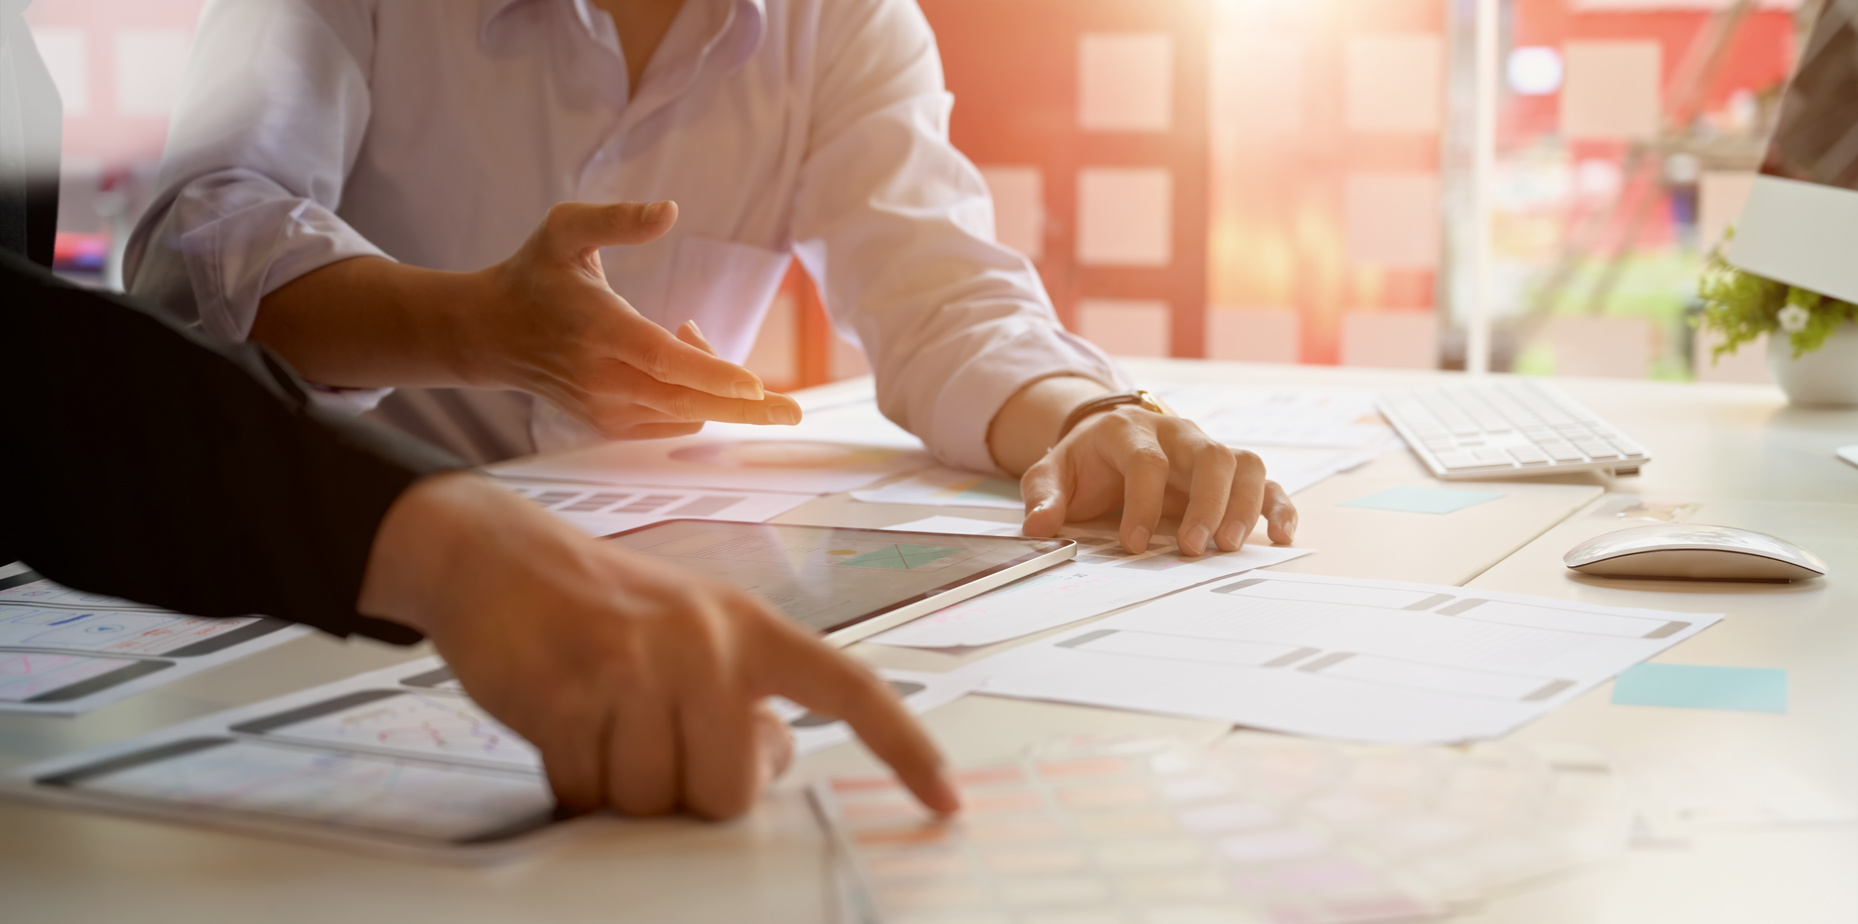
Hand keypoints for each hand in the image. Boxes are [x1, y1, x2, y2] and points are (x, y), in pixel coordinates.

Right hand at [359, 473, 958, 818]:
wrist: (498, 555)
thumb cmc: (603, 607)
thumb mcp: (694, 631)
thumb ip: (744, 694)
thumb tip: (772, 762)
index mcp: (750, 626)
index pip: (848, 690)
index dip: (903, 747)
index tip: (946, 801)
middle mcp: (707, 641)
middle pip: (729, 792)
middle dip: (685, 791)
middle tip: (647, 738)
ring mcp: (639, 666)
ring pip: (653, 802)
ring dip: (620, 786)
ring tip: (601, 720)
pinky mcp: (573, 693)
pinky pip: (588, 792)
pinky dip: (572, 781)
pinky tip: (563, 726)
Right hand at [472, 200, 802, 439]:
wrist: (491, 333)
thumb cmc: (535, 274)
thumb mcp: (564, 228)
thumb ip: (616, 219)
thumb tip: (670, 211)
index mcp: (597, 329)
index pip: (662, 361)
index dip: (711, 374)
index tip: (755, 385)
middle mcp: (602, 378)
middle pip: (686, 401)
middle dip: (745, 406)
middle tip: (795, 411)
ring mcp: (605, 409)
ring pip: (685, 413)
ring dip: (715, 384)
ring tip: (694, 331)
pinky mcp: (610, 426)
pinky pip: (673, 422)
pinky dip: (695, 398)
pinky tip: (682, 354)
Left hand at [993, 378, 1297, 555]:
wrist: (1107, 440)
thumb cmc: (1084, 463)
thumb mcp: (1053, 473)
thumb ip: (1044, 495)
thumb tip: (1039, 526)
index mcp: (1130, 431)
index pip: (1147, 461)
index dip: (1142, 502)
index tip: (1132, 544)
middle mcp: (1177, 434)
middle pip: (1209, 455)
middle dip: (1206, 504)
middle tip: (1194, 547)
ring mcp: (1207, 450)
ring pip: (1244, 462)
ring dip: (1243, 505)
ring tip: (1229, 547)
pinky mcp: (1229, 472)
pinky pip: (1264, 481)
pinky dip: (1278, 506)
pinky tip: (1279, 536)